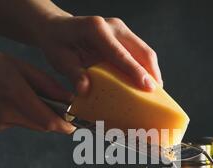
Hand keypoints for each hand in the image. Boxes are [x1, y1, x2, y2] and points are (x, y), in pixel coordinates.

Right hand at [0, 48, 75, 132]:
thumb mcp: (21, 66)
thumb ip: (47, 85)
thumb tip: (69, 99)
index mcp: (16, 95)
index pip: (48, 121)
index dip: (65, 126)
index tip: (75, 126)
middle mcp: (8, 114)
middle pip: (42, 126)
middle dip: (53, 119)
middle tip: (58, 109)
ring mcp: (0, 124)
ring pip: (30, 125)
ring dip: (35, 116)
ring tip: (22, 96)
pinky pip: (16, 124)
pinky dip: (19, 116)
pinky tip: (6, 101)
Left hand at [36, 15, 162, 93]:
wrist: (56, 27)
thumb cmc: (57, 43)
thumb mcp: (59, 59)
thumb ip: (74, 74)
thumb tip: (86, 90)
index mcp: (96, 29)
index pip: (120, 53)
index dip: (136, 71)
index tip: (148, 87)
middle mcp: (113, 26)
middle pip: (142, 51)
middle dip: (152, 74)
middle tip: (157, 96)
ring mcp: (121, 29)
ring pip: (145, 52)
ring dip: (152, 72)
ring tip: (154, 93)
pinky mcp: (124, 36)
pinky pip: (140, 53)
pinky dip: (145, 69)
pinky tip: (145, 84)